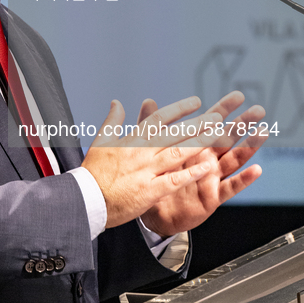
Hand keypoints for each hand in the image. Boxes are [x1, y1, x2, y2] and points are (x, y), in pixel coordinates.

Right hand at [82, 96, 224, 228]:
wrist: (86, 200)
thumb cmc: (93, 172)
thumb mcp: (100, 142)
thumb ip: (112, 121)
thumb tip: (116, 102)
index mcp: (131, 139)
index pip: (159, 118)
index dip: (179, 109)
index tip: (196, 102)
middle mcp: (141, 152)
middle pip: (174, 134)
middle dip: (197, 124)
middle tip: (217, 117)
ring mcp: (147, 171)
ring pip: (177, 153)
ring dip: (199, 143)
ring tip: (217, 135)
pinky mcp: (149, 191)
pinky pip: (174, 180)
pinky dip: (190, 173)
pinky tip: (206, 167)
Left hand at [140, 91, 264, 236]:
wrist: (153, 212)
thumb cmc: (156, 180)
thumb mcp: (151, 151)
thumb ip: (150, 126)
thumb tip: (148, 101)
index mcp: (194, 146)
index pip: (211, 124)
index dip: (224, 109)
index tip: (238, 96)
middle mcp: (207, 159)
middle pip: (228, 138)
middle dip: (243, 123)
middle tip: (258, 110)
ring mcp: (213, 177)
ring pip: (234, 159)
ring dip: (249, 146)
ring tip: (262, 132)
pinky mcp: (213, 196)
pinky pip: (230, 187)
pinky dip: (244, 179)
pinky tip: (256, 169)